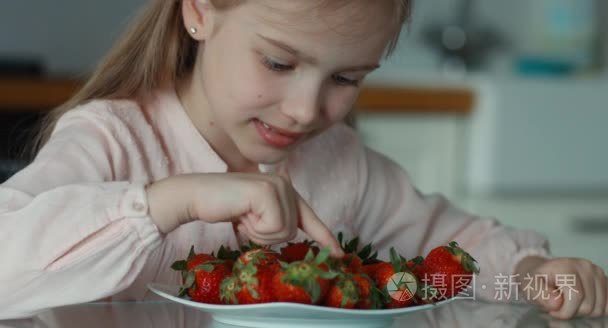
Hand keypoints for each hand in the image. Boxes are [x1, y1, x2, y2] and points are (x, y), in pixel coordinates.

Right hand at [146, 169, 343, 256]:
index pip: (309, 218)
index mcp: (285, 190)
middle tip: (245, 219)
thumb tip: (291, 234)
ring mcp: (278, 186)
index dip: (325, 237)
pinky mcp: (267, 192)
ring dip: (258, 232)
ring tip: (242, 215)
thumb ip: (274, 221)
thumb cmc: (224, 207)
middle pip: (291, 231)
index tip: (341, 255)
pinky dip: (254, 228)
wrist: (197, 196)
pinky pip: (272, 227)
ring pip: (283, 231)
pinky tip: (241, 213)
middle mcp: (286, 184)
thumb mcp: (255, 217)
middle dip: (265, 235)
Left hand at [515, 256, 607, 319]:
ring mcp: (597, 272)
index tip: (552, 310)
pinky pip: (607, 305)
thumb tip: (556, 303)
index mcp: (567, 266)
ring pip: (599, 308)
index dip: (564, 311)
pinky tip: (581, 303)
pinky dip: (595, 309)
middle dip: (573, 312)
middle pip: (589, 305)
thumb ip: (540, 294)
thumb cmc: (536, 281)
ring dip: (583, 311)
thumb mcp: (530, 287)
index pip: (576, 297)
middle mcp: (585, 266)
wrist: (543, 273)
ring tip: (568, 302)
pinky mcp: (604, 280)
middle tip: (560, 305)